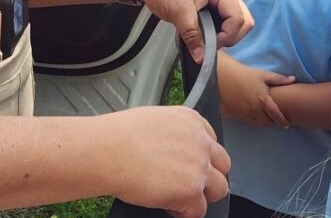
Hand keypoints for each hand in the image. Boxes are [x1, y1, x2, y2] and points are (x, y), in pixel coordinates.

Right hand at [106, 106, 229, 217]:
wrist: (108, 150)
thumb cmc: (118, 135)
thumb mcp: (153, 120)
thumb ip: (172, 133)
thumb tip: (171, 149)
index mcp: (191, 120)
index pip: (212, 141)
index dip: (202, 156)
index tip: (190, 164)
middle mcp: (200, 142)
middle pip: (222, 165)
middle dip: (208, 175)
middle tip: (187, 183)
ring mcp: (199, 167)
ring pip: (218, 189)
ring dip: (200, 195)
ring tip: (178, 197)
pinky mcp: (190, 191)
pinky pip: (198, 210)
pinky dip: (184, 212)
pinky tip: (166, 204)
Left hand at [134, 0, 253, 63]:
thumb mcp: (179, 11)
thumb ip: (193, 35)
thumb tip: (202, 57)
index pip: (239, 19)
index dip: (228, 36)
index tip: (210, 44)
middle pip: (244, 22)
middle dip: (230, 37)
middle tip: (210, 43)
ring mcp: (219, 0)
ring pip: (235, 24)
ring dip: (224, 35)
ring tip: (204, 39)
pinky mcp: (212, 7)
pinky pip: (223, 23)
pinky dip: (217, 32)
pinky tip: (203, 35)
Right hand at [240, 67, 294, 127]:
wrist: (223, 77)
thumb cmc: (244, 74)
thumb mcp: (263, 74)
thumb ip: (279, 79)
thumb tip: (293, 79)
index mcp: (263, 100)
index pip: (276, 115)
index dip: (282, 121)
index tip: (287, 124)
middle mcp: (254, 109)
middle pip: (267, 122)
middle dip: (272, 122)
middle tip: (275, 119)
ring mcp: (244, 113)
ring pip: (257, 123)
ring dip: (263, 122)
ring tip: (265, 117)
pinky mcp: (236, 114)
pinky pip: (247, 121)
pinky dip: (253, 120)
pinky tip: (253, 114)